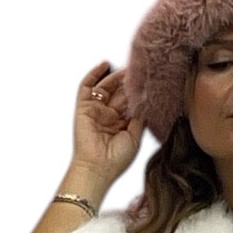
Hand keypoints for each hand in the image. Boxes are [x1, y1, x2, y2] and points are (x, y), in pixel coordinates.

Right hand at [72, 60, 144, 183]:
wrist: (97, 168)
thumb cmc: (116, 159)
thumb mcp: (135, 137)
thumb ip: (140, 118)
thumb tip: (146, 100)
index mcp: (121, 123)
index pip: (130, 102)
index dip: (138, 91)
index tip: (149, 80)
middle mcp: (108, 115)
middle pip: (119, 92)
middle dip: (129, 81)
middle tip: (140, 69)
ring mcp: (96, 110)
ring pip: (106, 86)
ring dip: (116, 76)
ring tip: (128, 67)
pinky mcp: (83, 107)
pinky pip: (87, 86)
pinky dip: (94, 74)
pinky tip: (105, 64)